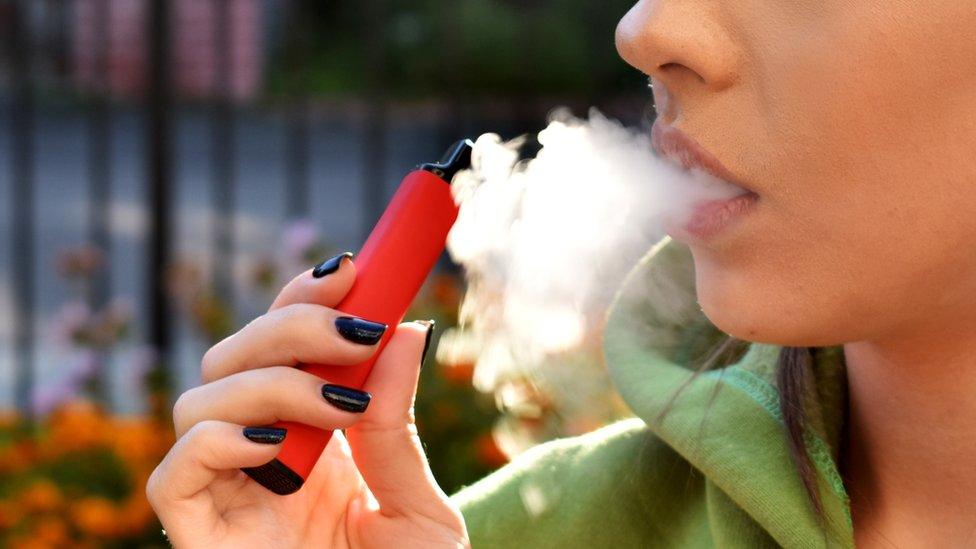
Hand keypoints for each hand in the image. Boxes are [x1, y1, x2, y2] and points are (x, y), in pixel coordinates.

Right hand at [147, 254, 468, 547]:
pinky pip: (173, 474)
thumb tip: (408, 330)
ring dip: (271, 380)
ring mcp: (228, 495)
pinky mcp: (200, 538)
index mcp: (314, 440)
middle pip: (234, 355)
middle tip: (356, 327)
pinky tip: (278, 443)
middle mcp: (263, 457)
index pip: (284, 346)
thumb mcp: (418, 506)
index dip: (305, 299)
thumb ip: (401, 425)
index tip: (354, 266)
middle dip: (292, 326)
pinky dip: (216, 439)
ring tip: (341, 406)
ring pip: (199, 397)